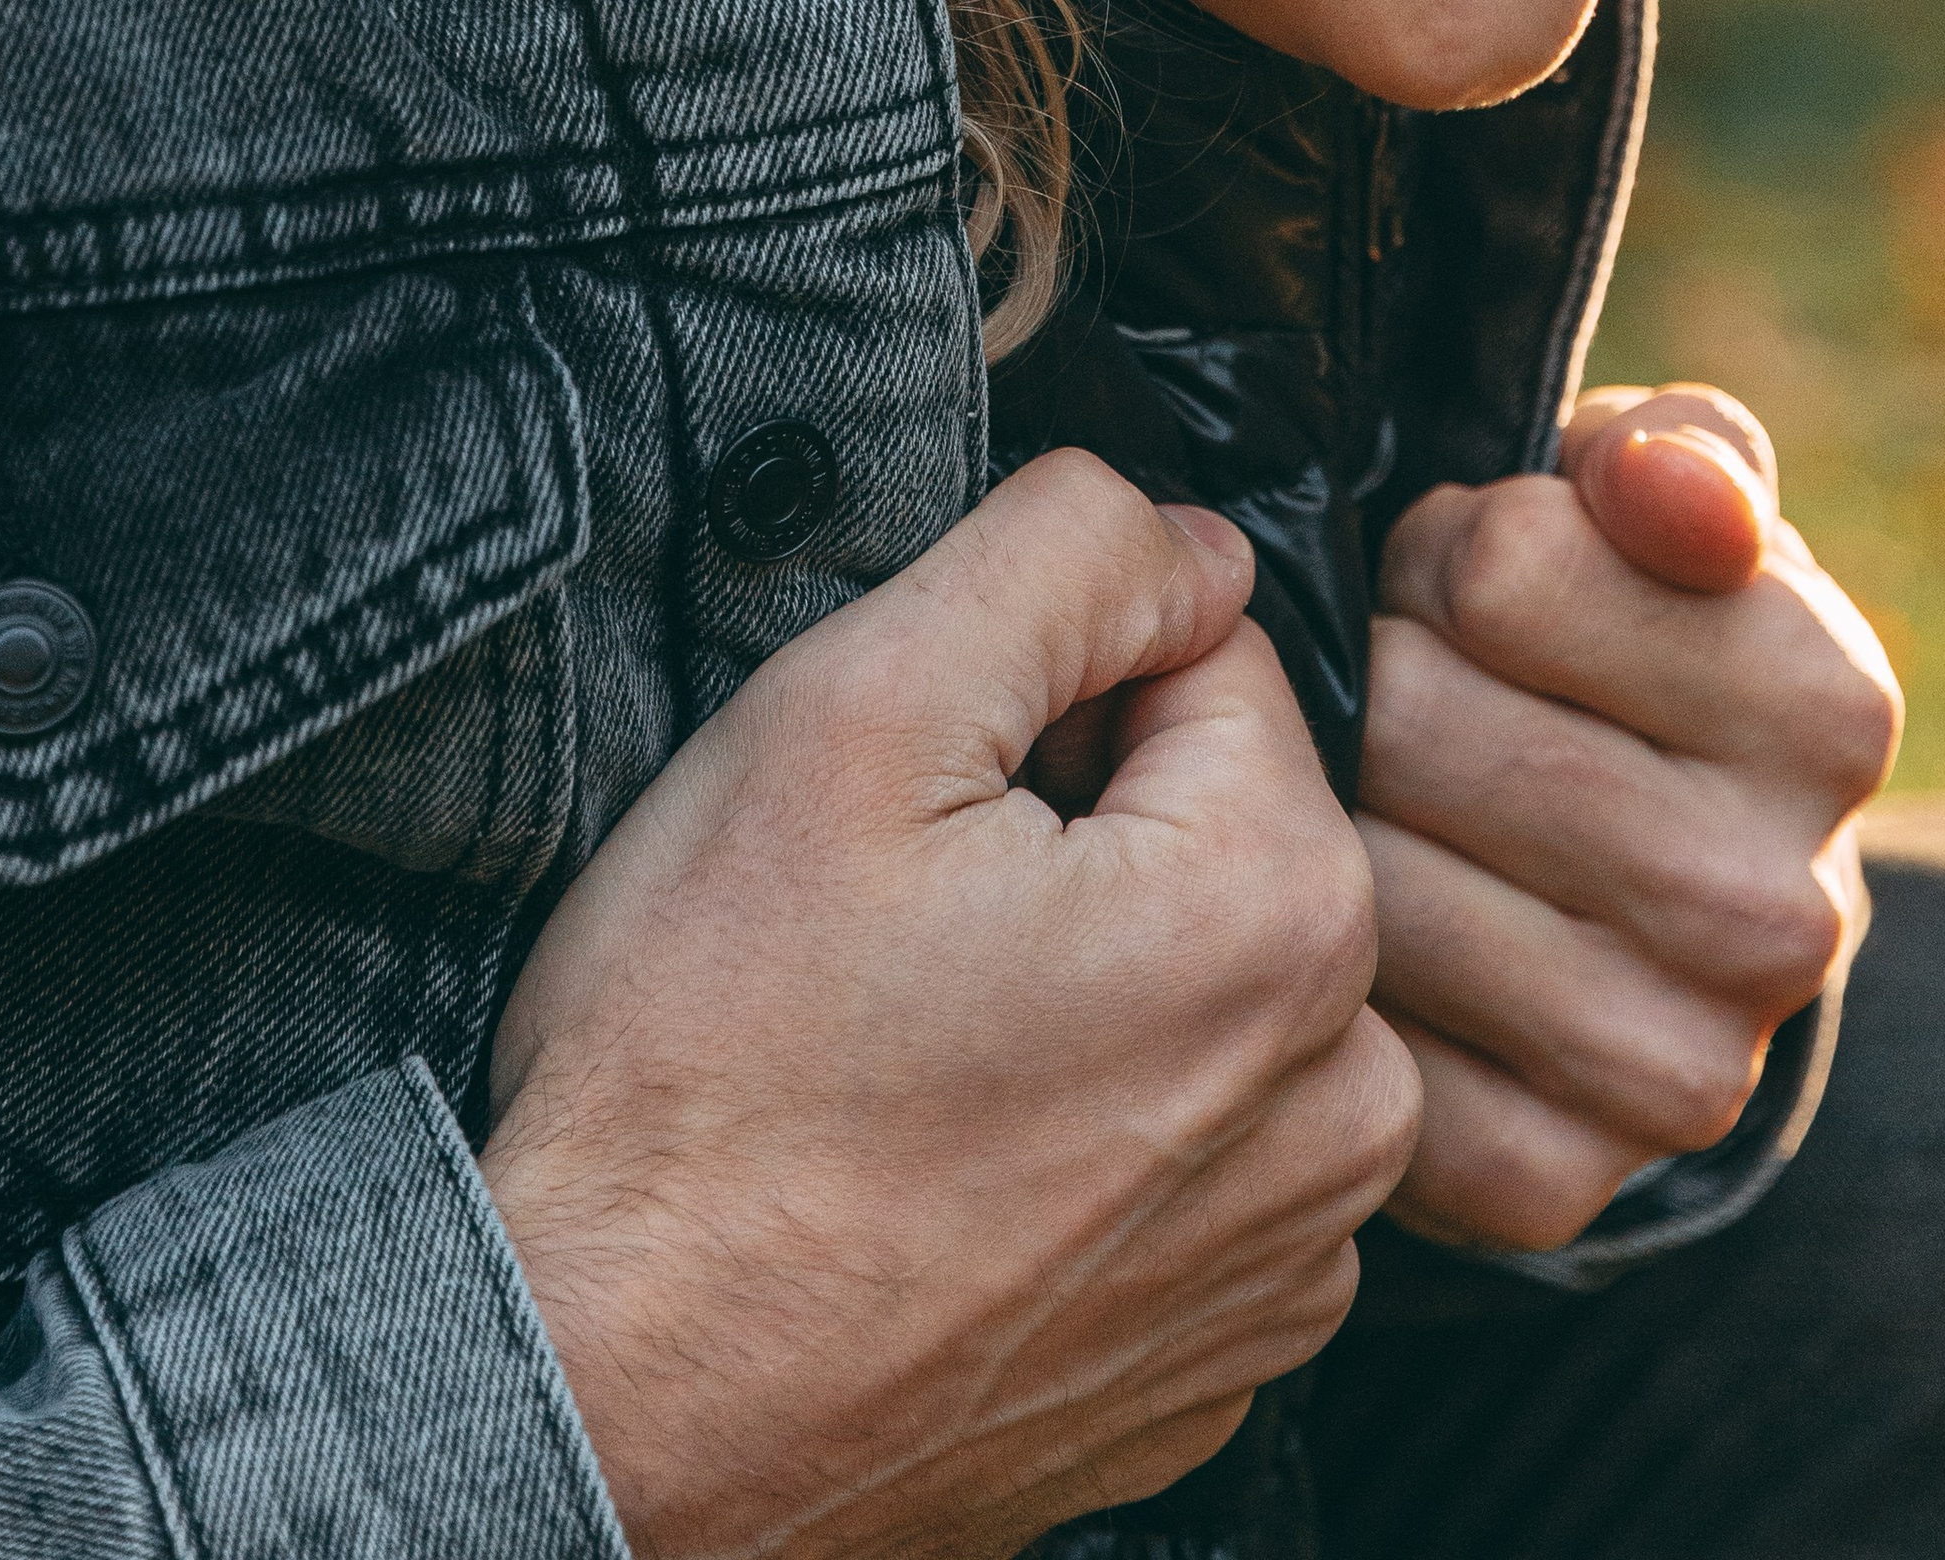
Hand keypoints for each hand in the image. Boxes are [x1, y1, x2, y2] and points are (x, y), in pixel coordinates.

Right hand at [483, 450, 1419, 1559]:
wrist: (606, 1404)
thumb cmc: (706, 1091)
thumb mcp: (850, 709)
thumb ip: (1063, 555)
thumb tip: (1193, 541)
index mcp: (1284, 913)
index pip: (1209, 664)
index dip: (1045, 694)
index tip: (927, 797)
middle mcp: (1339, 1102)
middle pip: (1216, 829)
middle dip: (1071, 834)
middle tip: (896, 927)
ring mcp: (1284, 1255)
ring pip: (1203, 993)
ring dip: (1083, 986)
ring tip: (909, 1051)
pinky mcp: (1213, 1358)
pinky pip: (1182, 1160)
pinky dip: (1082, 1140)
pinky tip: (942, 1165)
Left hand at [1356, 385, 1900, 1257]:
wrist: (1645, 905)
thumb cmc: (1623, 641)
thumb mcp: (1660, 509)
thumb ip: (1673, 454)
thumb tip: (1666, 488)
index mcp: (1831, 709)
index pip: (1501, 567)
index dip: (1438, 548)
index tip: (1461, 584)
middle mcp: (1786, 912)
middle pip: (1414, 724)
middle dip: (1367, 672)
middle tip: (1392, 690)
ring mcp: (1681, 1069)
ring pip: (1364, 883)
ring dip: (1317, 814)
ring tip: (1370, 796)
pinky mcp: (1554, 1182)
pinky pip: (1350, 1050)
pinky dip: (1312, 980)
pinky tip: (1354, 933)